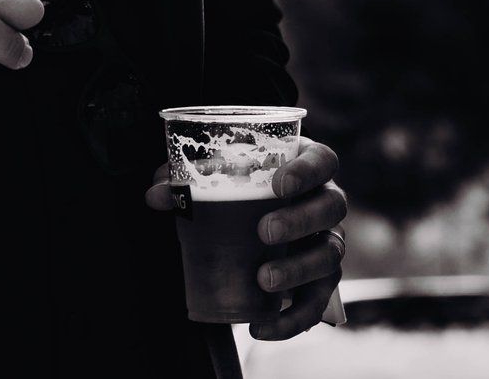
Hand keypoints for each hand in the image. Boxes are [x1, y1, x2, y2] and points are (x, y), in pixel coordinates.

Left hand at [143, 138, 349, 339]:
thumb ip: (186, 182)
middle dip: (301, 220)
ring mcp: (327, 242)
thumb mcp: (215, 181)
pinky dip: (291, 320)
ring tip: (263, 279)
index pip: (323, 160)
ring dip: (298, 269)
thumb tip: (157, 195)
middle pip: (332, 207)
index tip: (280, 184)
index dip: (308, 170)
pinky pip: (316, 304)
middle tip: (265, 231)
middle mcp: (325, 203)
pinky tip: (261, 328)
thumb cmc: (238, 193)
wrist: (252, 228)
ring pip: (330, 255)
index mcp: (305, 168)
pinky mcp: (320, 282)